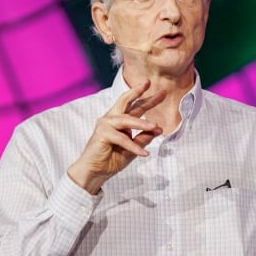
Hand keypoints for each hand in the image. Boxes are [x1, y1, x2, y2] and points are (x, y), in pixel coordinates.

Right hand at [68, 79, 165, 193]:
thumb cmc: (111, 160)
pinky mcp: (102, 134)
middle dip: (138, 92)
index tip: (161, 92)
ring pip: (126, 120)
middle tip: (148, 83)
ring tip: (156, 126)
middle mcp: (111, 119)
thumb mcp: (133, 149)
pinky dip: (133, 146)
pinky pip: (122, 139)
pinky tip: (144, 153)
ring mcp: (105, 124)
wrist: (95, 173)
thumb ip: (144, 138)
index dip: (146, 99)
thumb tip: (158, 128)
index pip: (134, 107)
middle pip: (125, 102)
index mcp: (119, 121)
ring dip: (142, 123)